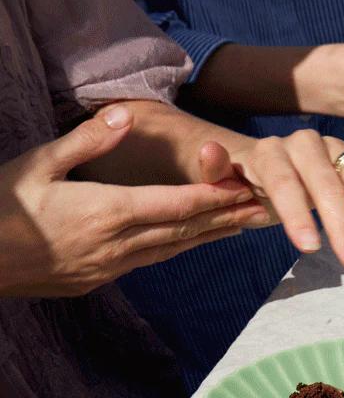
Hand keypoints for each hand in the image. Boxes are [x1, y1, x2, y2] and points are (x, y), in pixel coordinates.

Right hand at [0, 106, 268, 298]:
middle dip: (225, 218)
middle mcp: (116, 245)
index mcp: (105, 212)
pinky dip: (177, 250)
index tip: (245, 189)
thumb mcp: (38, 164)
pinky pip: (149, 261)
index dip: (214, 198)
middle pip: (184, 231)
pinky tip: (189, 244)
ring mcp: (109, 267)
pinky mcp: (98, 280)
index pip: (174, 205)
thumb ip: (86, 141)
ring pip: (171, 251)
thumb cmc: (1, 207)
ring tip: (240, 226)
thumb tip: (125, 118)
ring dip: (208, 237)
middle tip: (262, 208)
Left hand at [198, 131, 343, 272]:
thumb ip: (214, 172)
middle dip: (342, 223)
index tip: (309, 248)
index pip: (285, 180)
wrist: (255, 167)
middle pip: (326, 181)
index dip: (296, 212)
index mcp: (271, 153)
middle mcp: (305, 145)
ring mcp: (333, 149)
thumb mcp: (220, 183)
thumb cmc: (240, 185)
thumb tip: (209, 153)